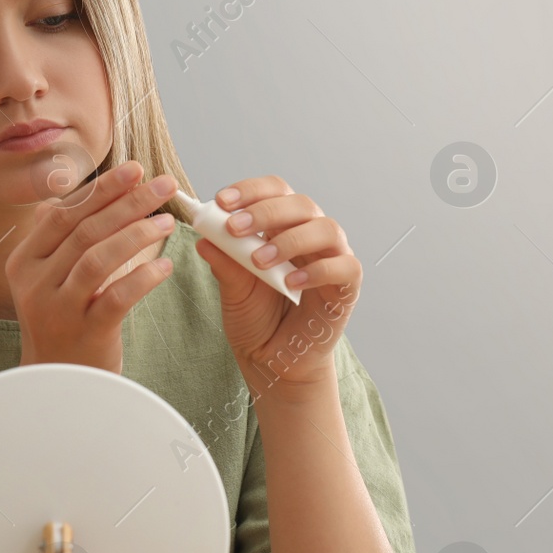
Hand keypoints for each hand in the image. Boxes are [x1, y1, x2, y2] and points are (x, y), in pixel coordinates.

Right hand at [7, 160, 177, 373]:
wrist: (57, 382)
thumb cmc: (63, 322)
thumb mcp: (50, 279)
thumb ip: (63, 240)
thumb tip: (89, 189)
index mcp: (24, 262)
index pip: (64, 214)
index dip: (102, 189)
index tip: (135, 170)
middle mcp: (35, 283)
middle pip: (84, 231)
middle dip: (127, 202)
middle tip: (163, 185)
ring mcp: (57, 310)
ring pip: (97, 259)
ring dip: (137, 234)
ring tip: (166, 221)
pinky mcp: (85, 333)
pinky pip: (117, 297)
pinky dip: (143, 277)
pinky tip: (165, 265)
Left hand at [193, 174, 360, 399]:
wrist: (273, 362)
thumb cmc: (257, 320)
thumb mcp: (233, 289)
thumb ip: (225, 262)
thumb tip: (205, 236)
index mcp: (283, 227)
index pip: (275, 191)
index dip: (250, 190)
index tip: (221, 201)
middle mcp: (311, 236)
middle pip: (300, 204)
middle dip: (265, 211)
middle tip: (234, 228)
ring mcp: (333, 258)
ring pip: (326, 229)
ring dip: (289, 240)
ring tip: (260, 261)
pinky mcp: (347, 286)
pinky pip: (344, 266)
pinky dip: (317, 270)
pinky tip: (291, 284)